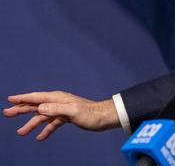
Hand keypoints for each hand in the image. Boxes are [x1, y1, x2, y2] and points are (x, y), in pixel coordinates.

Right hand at [4, 91, 119, 139]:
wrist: (104, 117)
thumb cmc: (91, 113)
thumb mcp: (72, 111)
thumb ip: (56, 109)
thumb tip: (40, 108)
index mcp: (58, 98)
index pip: (36, 97)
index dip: (22, 98)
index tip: (10, 99)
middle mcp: (58, 102)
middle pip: (36, 105)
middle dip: (21, 109)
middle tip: (6, 113)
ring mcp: (62, 110)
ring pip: (42, 116)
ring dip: (31, 124)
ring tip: (21, 133)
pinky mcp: (67, 117)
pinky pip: (52, 123)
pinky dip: (45, 130)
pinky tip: (40, 138)